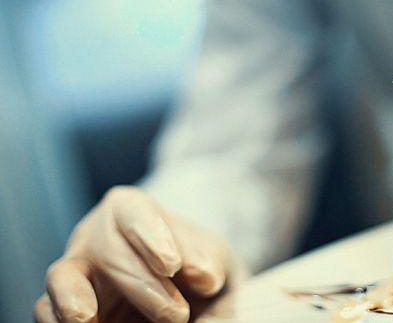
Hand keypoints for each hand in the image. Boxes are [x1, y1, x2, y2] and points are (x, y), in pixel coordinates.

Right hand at [34, 186, 232, 322]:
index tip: (172, 265)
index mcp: (132, 210)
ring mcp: (74, 272)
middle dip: (142, 285)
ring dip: (74, 300)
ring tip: (86, 320)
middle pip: (107, 251)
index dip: (149, 236)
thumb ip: (209, 265)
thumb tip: (202, 276)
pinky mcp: (61, 307)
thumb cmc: (198, 273)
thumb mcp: (214, 263)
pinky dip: (58, 320)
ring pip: (62, 278)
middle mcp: (96, 236)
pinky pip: (46, 310)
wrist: (190, 304)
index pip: (133, 212)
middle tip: (177, 315)